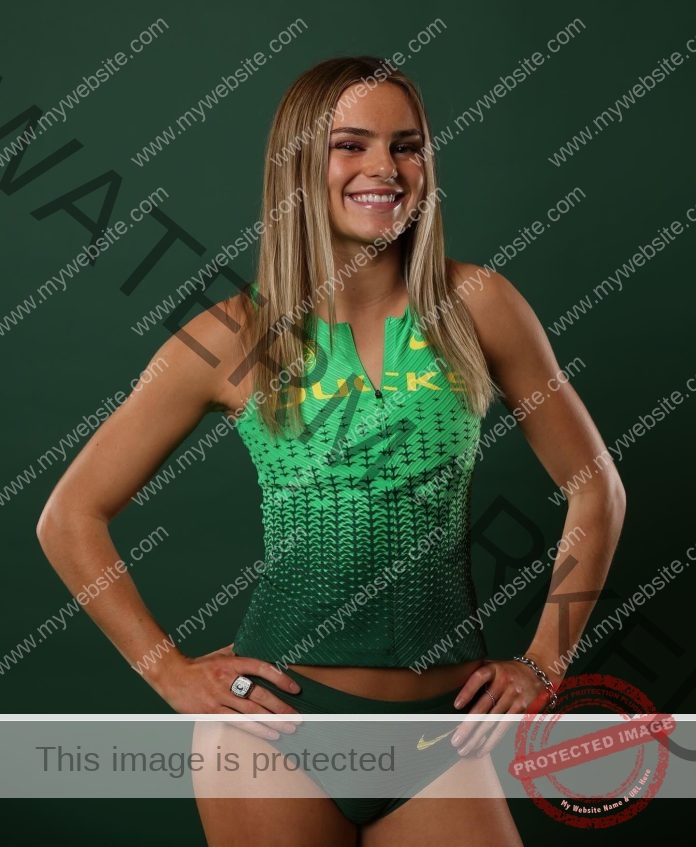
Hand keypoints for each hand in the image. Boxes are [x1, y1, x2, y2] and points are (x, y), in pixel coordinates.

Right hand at [152, 642, 302, 739]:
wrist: (171, 675)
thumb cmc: (200, 665)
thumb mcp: (222, 653)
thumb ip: (242, 652)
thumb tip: (263, 647)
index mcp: (232, 662)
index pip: (262, 668)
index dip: (280, 678)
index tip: (296, 688)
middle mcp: (226, 680)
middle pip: (259, 695)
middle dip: (281, 708)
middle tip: (298, 717)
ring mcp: (217, 698)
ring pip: (250, 712)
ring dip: (272, 722)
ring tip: (289, 729)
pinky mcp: (210, 712)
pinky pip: (236, 723)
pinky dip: (255, 730)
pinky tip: (269, 735)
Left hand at [449, 658, 550, 757]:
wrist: (539, 671)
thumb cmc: (508, 671)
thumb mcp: (494, 666)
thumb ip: (478, 675)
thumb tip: (454, 693)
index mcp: (495, 669)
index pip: (479, 678)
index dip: (467, 691)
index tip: (456, 706)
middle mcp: (505, 682)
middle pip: (484, 706)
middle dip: (468, 725)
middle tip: (455, 740)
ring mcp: (516, 697)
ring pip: (494, 720)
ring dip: (478, 737)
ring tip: (465, 749)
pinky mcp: (524, 709)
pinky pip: (506, 726)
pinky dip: (493, 739)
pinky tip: (483, 748)